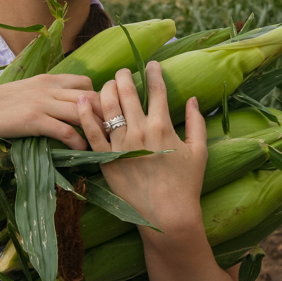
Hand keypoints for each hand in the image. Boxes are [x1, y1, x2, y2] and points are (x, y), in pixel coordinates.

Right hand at [0, 73, 101, 149]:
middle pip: (90, 96)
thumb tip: (65, 103)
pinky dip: (78, 141)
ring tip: (102, 141)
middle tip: (112, 130)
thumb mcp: (27, 91)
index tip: (100, 114)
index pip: (85, 82)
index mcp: (48, 79)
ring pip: (81, 111)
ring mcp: (42, 103)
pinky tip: (81, 149)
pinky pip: (64, 130)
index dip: (97, 97)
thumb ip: (47, 94)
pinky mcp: (34, 120)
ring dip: (96, 127)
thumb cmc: (0, 105)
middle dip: (105, 113)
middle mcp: (48, 88)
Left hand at [78, 61, 207, 231]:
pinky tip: (82, 101)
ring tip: (108, 84)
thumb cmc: (186, 185)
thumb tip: (193, 100)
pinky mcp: (106, 160)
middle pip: (127, 92)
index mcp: (163, 126)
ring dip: (106, 89)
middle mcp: (139, 131)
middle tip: (123, 71)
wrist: (167, 216)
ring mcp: (120, 145)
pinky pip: (91, 132)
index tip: (152, 64)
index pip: (157, 90)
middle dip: (124, 75)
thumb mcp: (199, 151)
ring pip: (107, 106)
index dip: (154, 73)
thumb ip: (196, 122)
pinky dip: (84, 114)